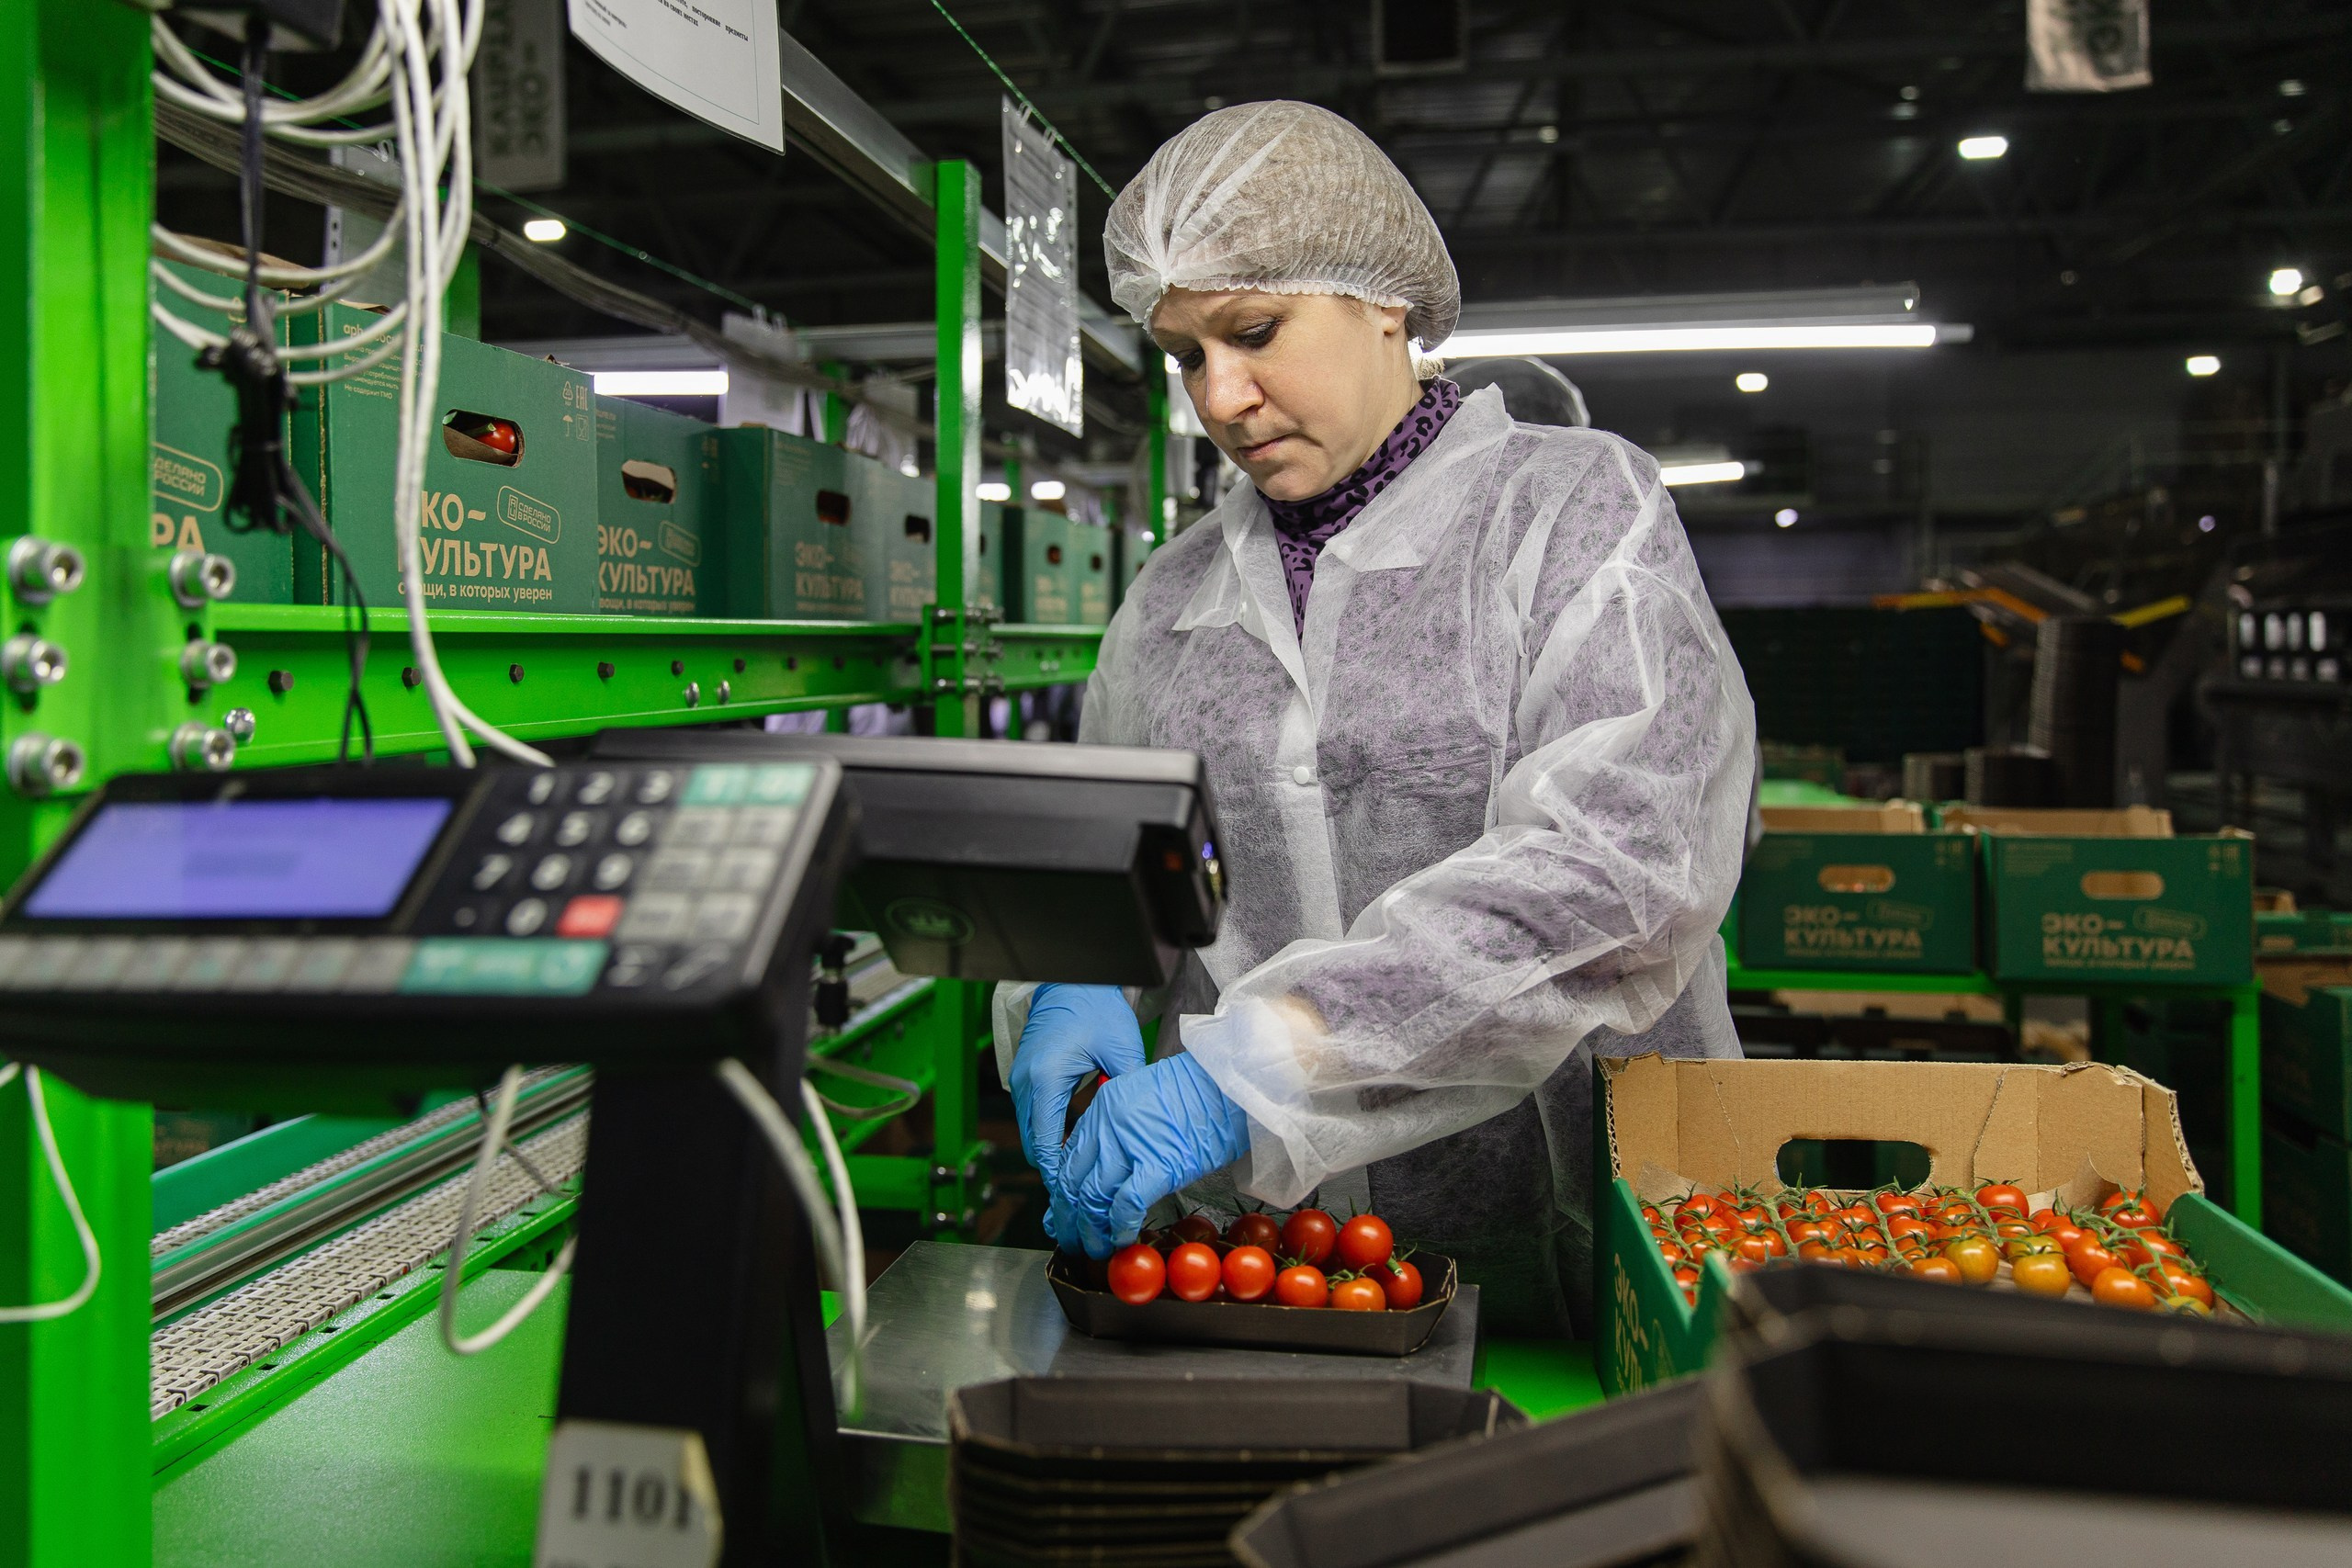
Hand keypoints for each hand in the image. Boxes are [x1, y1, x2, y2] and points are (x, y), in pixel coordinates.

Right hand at [1009, 984, 1144, 1210]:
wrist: (1073, 978)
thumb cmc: (1097, 1008)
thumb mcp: (1121, 1050)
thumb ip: (1128, 1090)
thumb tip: (1141, 1126)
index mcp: (1045, 1080)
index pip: (1044, 1142)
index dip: (1057, 1173)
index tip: (1073, 1195)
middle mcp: (1024, 1083)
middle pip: (1032, 1143)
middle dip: (1053, 1169)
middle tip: (1079, 1194)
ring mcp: (1020, 1079)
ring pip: (1030, 1130)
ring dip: (1049, 1151)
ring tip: (1078, 1175)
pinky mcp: (1024, 1075)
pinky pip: (1032, 1114)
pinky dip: (1047, 1132)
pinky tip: (1071, 1144)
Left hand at [1057, 1052, 1250, 1258]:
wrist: (1231, 1084)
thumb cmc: (1200, 1092)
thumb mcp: (1145, 1099)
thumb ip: (1121, 1130)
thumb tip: (1113, 1172)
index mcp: (1103, 1108)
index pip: (1069, 1158)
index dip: (1062, 1193)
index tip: (1060, 1214)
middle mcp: (1108, 1125)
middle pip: (1073, 1181)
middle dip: (1068, 1219)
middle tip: (1072, 1241)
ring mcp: (1130, 1144)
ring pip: (1092, 1197)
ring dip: (1091, 1231)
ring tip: (1095, 1250)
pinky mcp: (1159, 1164)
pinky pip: (1125, 1204)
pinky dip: (1119, 1228)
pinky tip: (1120, 1241)